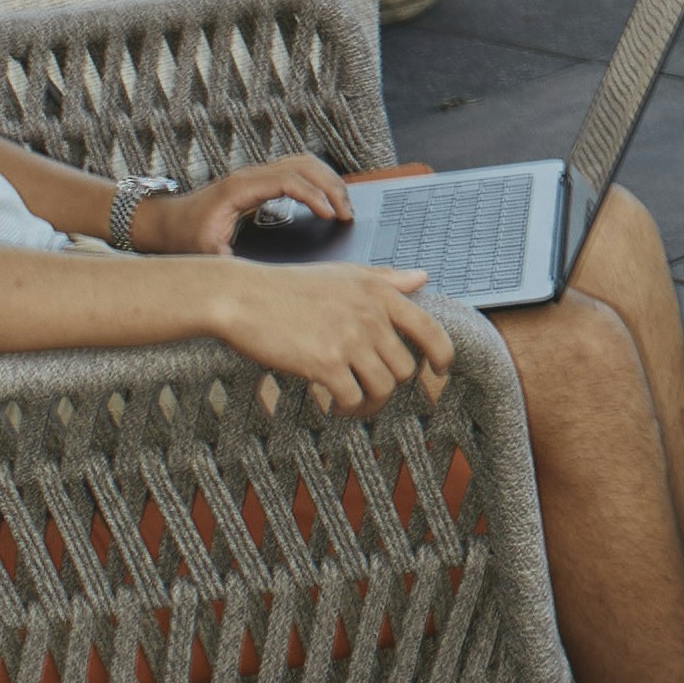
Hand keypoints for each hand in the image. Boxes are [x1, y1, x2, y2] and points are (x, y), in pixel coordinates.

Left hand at [140, 153, 350, 259]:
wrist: (164, 222)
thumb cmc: (184, 237)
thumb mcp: (206, 255)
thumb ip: (233, 265)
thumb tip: (261, 279)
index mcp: (240, 188)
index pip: (289, 180)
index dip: (315, 196)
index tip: (330, 216)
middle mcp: (250, 175)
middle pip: (304, 164)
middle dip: (331, 186)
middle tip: (347, 213)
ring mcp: (256, 174)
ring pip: (303, 162)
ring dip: (328, 180)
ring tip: (343, 207)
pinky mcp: (259, 180)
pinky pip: (296, 169)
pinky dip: (317, 180)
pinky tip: (325, 200)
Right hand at [206, 257, 457, 416]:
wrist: (241, 297)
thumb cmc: (287, 285)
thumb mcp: (343, 273)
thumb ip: (386, 278)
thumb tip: (423, 277)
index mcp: (379, 291)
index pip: (430, 329)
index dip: (443, 355)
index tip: (440, 370)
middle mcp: (370, 315)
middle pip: (405, 368)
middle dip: (390, 384)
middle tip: (369, 388)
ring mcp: (349, 339)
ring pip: (384, 388)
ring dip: (371, 403)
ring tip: (353, 403)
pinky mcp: (325, 363)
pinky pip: (354, 399)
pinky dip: (348, 409)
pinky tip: (335, 406)